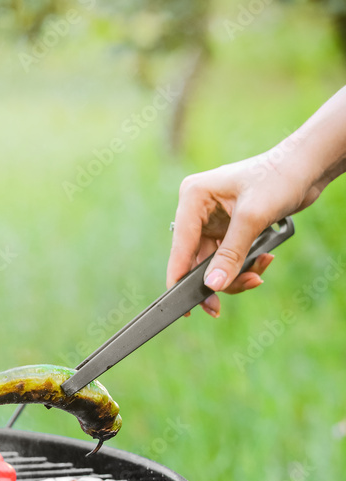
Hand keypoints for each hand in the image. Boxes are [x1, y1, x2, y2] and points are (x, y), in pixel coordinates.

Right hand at [167, 150, 320, 316]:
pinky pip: (230, 256)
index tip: (179, 300)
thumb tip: (212, 286)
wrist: (309, 166)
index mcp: (194, 197)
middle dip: (216, 279)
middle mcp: (199, 209)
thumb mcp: (252, 219)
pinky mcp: (230, 227)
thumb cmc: (279, 178)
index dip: (179, 273)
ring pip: (214, 262)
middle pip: (196, 257)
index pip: (181, 243)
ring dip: (235, 274)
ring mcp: (214, 219)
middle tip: (219, 307)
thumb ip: (230, 254)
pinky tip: (263, 260)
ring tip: (257, 276)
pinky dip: (245, 264)